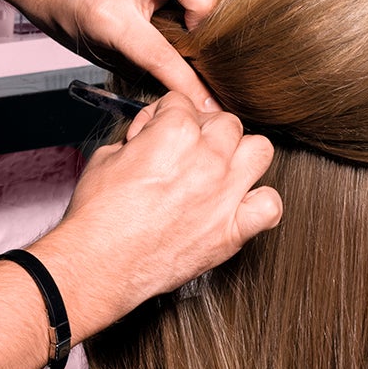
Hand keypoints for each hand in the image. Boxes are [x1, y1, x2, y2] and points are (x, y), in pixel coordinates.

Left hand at [0, 0, 219, 107]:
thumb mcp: (87, 44)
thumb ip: (131, 61)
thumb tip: (170, 84)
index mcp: (107, 13)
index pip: (159, 54)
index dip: (188, 84)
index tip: (207, 104)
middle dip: (208, 20)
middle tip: (198, 40)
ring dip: (195, 5)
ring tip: (177, 22)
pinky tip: (160, 1)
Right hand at [30, 92, 281, 337]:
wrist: (98, 265)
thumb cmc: (97, 216)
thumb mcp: (106, 157)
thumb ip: (138, 139)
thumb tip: (148, 138)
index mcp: (175, 133)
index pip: (183, 103)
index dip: (165, 117)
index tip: (158, 134)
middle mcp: (207, 159)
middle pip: (227, 123)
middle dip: (205, 132)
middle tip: (187, 151)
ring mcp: (225, 195)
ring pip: (260, 151)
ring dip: (242, 156)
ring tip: (221, 170)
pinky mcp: (231, 232)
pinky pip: (270, 207)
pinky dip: (260, 204)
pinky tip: (240, 206)